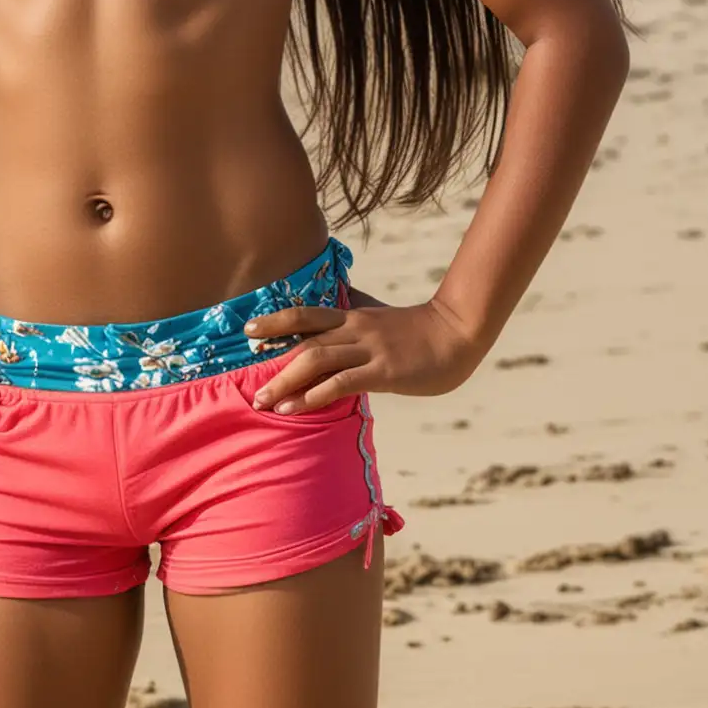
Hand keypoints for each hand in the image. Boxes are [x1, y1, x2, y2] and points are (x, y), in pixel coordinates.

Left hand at [244, 288, 481, 410]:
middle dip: (273, 360)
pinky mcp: (383, 371)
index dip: (275, 320)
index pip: (305, 314)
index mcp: (352, 315)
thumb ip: (357, 309)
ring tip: (264, 401)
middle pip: (303, 337)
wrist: (458, 334)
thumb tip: (338, 299)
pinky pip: (340, 383)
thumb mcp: (381, 315)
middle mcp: (355, 329)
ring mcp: (368, 349)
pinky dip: (312, 396)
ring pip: (316, 360)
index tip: (249, 330)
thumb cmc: (419, 329)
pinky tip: (295, 407)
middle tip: (250, 381)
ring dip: (285, 382)